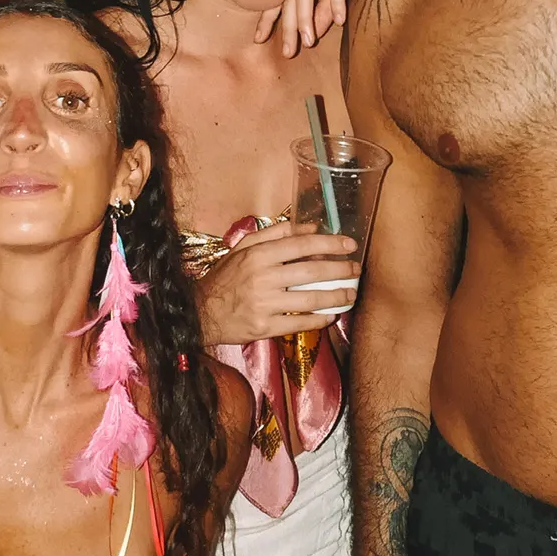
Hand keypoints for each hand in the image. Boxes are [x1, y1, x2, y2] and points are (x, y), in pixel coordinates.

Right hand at [195, 220, 360, 345]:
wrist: (200, 312)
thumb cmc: (225, 278)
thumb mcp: (243, 248)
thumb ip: (276, 234)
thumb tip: (310, 227)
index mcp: (258, 254)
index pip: (302, 245)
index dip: (329, 243)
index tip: (349, 244)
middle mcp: (262, 277)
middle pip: (311, 271)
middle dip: (340, 269)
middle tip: (356, 269)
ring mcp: (263, 304)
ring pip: (310, 299)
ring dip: (336, 296)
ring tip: (351, 294)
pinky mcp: (263, 327)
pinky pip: (299, 323)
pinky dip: (319, 319)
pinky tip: (331, 315)